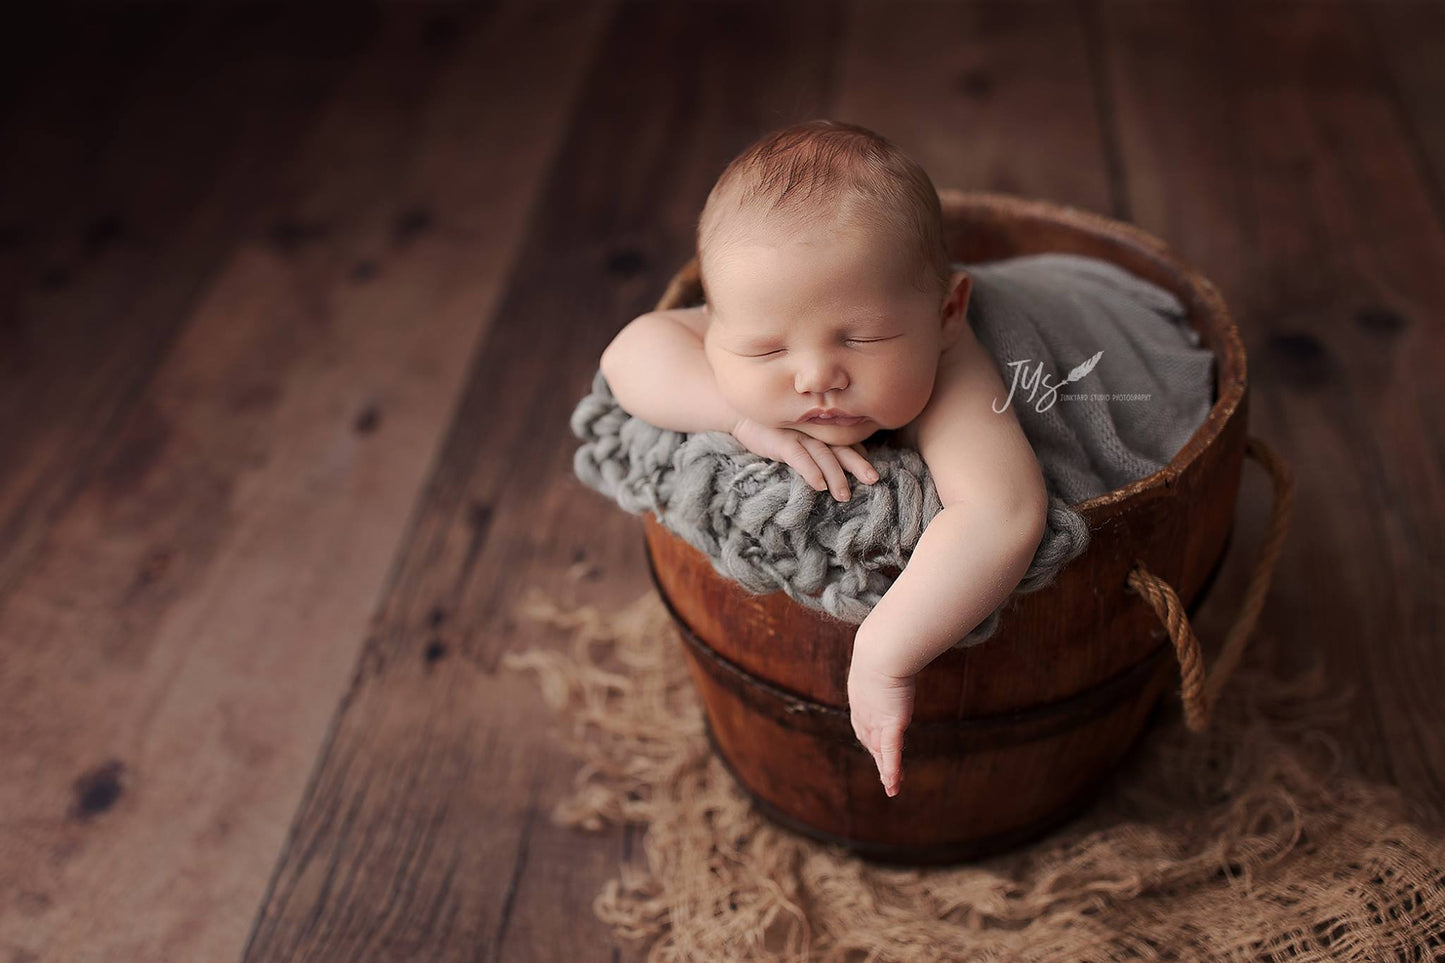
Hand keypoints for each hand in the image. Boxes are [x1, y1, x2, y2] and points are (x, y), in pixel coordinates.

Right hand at [731, 417, 878, 501]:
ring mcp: (799, 435)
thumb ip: (820, 446)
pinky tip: (819, 485)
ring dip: (835, 475)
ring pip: (823, 455)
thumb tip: (847, 459)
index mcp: (821, 431)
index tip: (872, 475)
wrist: (742, 415)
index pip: (846, 444)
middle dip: (858, 465)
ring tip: (844, 495)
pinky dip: (810, 470)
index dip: (860, 458)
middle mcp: (814, 431)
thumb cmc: (774, 429)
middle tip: (873, 480)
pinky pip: (799, 457)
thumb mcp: (799, 436)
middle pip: (841, 448)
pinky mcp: (782, 442)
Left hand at [847, 652, 916, 796]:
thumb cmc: (884, 646)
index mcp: (861, 698)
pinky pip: (891, 753)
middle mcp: (865, 713)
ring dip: (887, 771)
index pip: (865, 724)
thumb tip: (898, 641)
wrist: (881, 650)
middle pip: (872, 742)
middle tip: (885, 774)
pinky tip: (893, 784)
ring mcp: (877, 721)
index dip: (871, 739)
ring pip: (882, 752)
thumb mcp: (882, 655)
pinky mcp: (891, 724)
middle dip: (878, 759)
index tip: (875, 748)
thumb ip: (889, 658)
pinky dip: (892, 769)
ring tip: (891, 787)